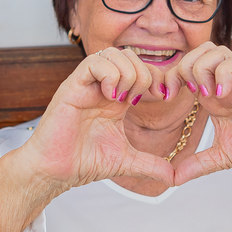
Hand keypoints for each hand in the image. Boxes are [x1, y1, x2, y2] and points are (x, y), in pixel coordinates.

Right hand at [16, 48, 174, 189]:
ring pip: (113, 53)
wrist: (55, 171)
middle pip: (129, 55)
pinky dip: (109, 74)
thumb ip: (152, 165)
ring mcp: (87, 85)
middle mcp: (101, 87)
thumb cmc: (83, 162)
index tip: (163, 98)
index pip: (141, 68)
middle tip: (139, 99)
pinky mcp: (72, 87)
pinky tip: (111, 97)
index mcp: (116, 98)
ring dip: (127, 73)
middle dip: (144, 73)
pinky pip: (93, 62)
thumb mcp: (127, 161)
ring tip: (123, 100)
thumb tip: (175, 177)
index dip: (158, 77)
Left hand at [166, 43, 231, 183]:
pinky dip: (226, 73)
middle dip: (184, 66)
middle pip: (199, 51)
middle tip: (185, 92)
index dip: (171, 75)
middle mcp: (226, 85)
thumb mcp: (221, 157)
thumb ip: (197, 165)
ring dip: (203, 68)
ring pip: (218, 51)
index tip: (166, 96)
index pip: (187, 67)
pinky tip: (222, 95)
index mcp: (213, 96)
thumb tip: (172, 179)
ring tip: (205, 95)